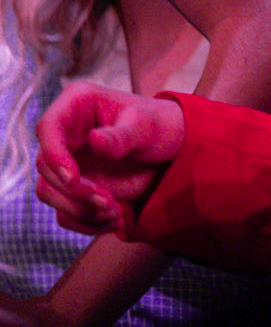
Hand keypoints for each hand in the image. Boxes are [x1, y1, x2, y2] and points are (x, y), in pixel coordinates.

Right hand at [35, 84, 186, 235]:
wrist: (168, 151)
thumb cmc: (158, 126)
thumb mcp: (146, 126)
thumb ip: (121, 136)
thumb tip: (95, 140)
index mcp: (77, 104)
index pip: (48, 128)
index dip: (54, 155)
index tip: (73, 179)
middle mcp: (65, 133)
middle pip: (45, 167)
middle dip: (75, 191)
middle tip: (110, 202)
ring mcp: (67, 161)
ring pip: (49, 192)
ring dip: (80, 210)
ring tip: (116, 213)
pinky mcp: (73, 186)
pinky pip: (65, 211)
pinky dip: (87, 222)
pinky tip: (116, 220)